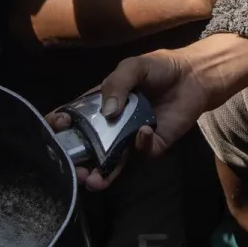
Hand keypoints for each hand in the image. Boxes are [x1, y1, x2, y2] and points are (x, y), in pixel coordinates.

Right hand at [64, 49, 221, 186]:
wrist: (194, 76)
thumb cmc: (160, 68)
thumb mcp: (132, 67)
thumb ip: (116, 85)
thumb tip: (107, 112)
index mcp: (101, 104)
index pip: (76, 119)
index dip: (62, 127)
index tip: (53, 130)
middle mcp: (113, 125)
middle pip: (90, 148)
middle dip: (78, 161)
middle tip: (72, 169)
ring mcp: (132, 137)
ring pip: (112, 162)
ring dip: (101, 172)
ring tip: (92, 179)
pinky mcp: (154, 143)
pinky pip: (143, 152)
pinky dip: (140, 144)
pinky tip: (141, 131)